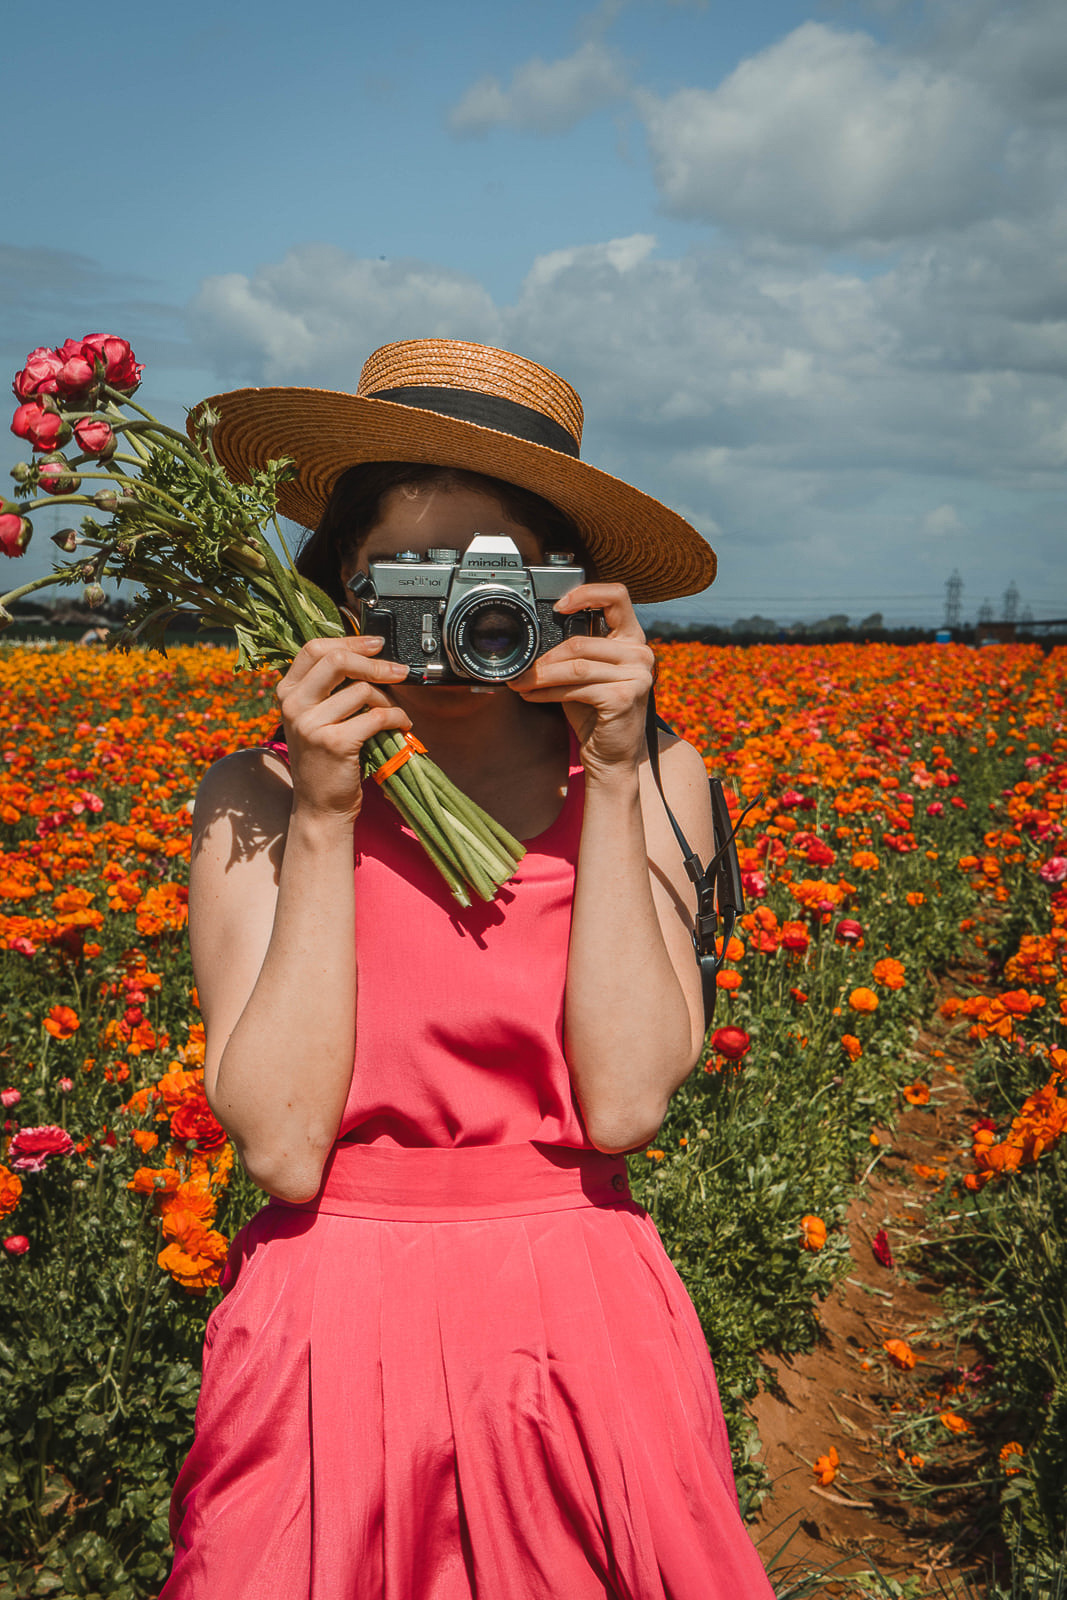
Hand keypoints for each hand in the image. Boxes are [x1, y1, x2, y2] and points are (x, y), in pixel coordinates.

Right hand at [275, 636, 411, 824]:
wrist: (320, 806)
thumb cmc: (324, 760)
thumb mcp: (314, 718)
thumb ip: (327, 688)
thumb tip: (366, 654)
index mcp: (287, 692)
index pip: (314, 649)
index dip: (350, 640)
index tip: (376, 643)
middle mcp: (293, 705)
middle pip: (338, 660)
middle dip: (375, 663)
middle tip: (399, 672)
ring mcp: (311, 724)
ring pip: (363, 690)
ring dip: (389, 700)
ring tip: (394, 714)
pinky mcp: (335, 743)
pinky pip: (377, 717)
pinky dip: (397, 719)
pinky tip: (401, 726)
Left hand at [509, 583, 653, 781]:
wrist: (612, 757)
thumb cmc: (596, 715)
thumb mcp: (585, 676)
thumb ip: (574, 653)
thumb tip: (535, 641)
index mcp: (633, 640)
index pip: (616, 596)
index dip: (586, 593)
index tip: (558, 606)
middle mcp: (641, 653)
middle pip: (581, 641)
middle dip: (545, 657)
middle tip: (522, 668)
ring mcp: (637, 675)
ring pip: (575, 666)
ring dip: (541, 675)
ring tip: (521, 682)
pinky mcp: (624, 697)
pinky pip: (576, 687)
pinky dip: (548, 692)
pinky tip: (532, 696)